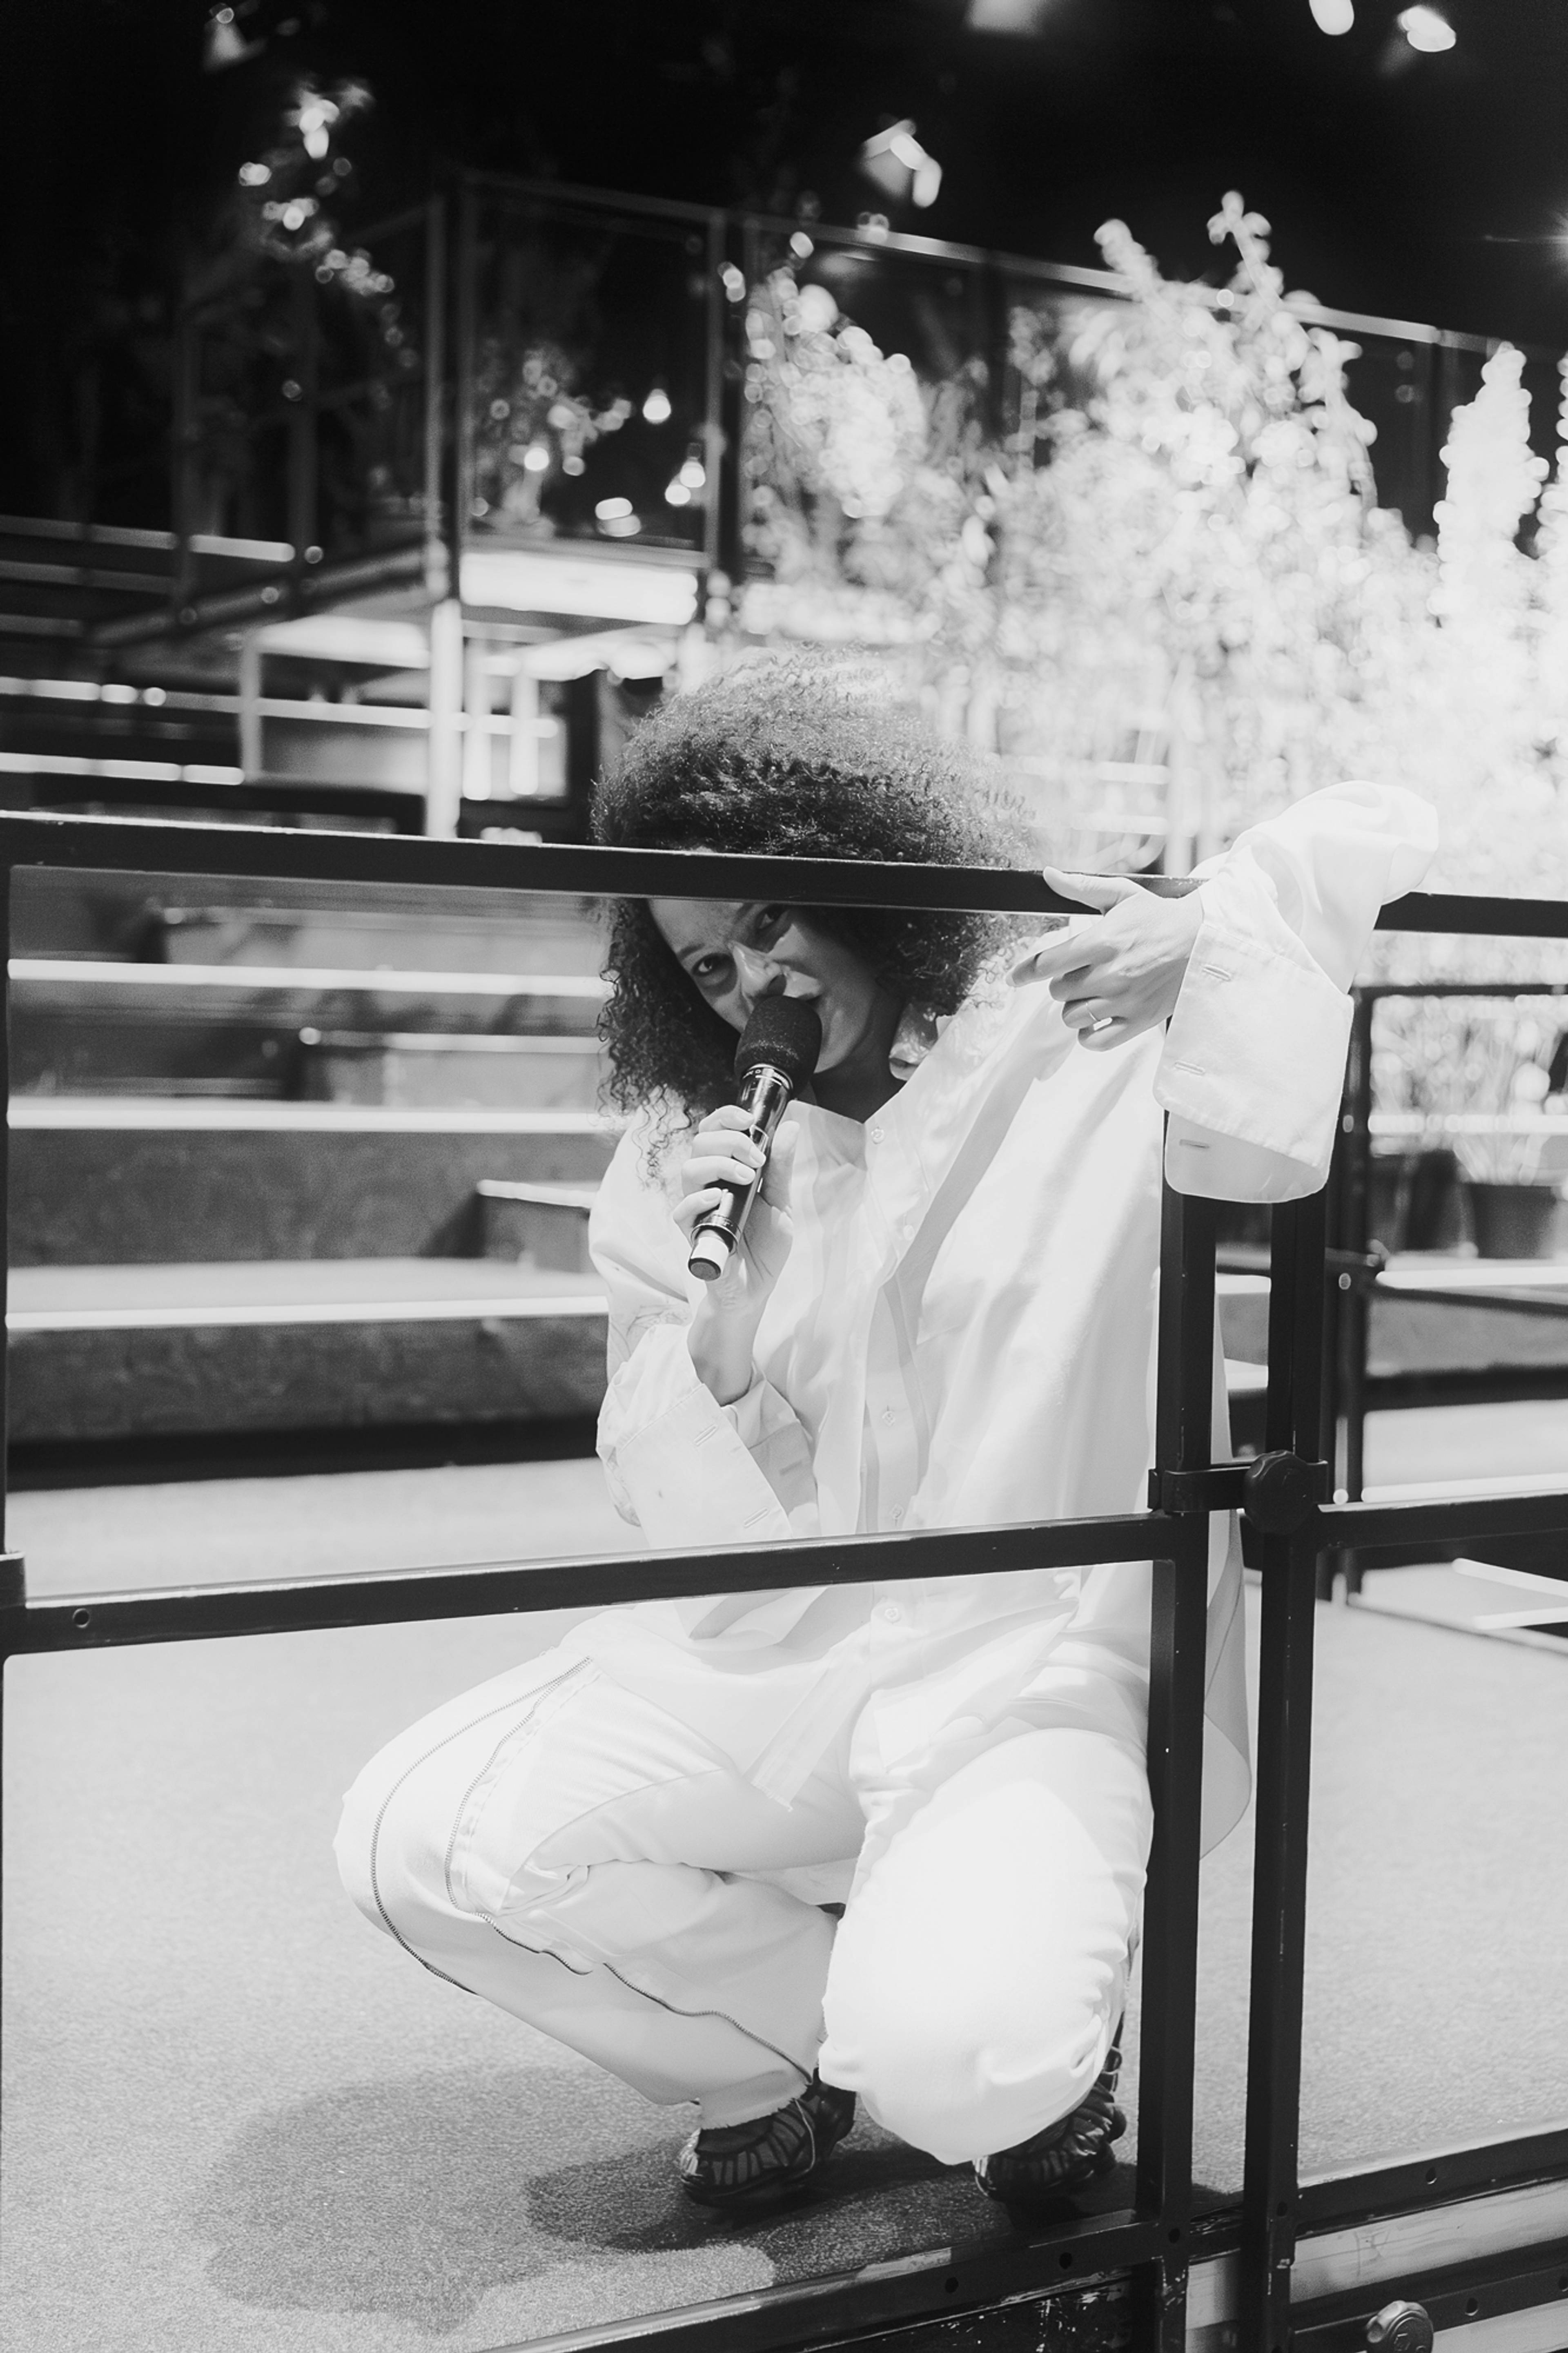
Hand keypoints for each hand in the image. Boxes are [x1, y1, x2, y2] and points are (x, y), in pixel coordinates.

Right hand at [676, 1106, 795, 1399]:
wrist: (755, 1290)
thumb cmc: (764, 1247)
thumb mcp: (780, 1204)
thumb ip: (781, 1169)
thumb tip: (791, 1129)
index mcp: (728, 1172)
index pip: (715, 1131)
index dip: (726, 1117)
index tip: (749, 1118)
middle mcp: (709, 1185)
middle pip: (700, 1143)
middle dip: (730, 1140)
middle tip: (757, 1157)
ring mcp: (698, 1208)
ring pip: (689, 1169)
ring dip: (719, 1165)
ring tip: (748, 1177)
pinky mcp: (692, 1233)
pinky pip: (681, 1210)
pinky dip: (698, 1200)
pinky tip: (718, 1200)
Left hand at [1009, 869, 1204, 1049]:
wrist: (1203, 940)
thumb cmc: (1159, 918)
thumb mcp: (1122, 895)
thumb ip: (1082, 887)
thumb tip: (1048, 874)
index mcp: (1103, 941)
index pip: (1048, 963)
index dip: (1025, 971)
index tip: (1014, 977)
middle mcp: (1112, 974)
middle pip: (1058, 992)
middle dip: (1061, 983)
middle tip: (1080, 973)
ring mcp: (1126, 1000)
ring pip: (1072, 1017)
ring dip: (1074, 1007)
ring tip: (1092, 993)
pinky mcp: (1139, 1021)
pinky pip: (1096, 1041)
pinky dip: (1089, 1034)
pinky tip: (1095, 1018)